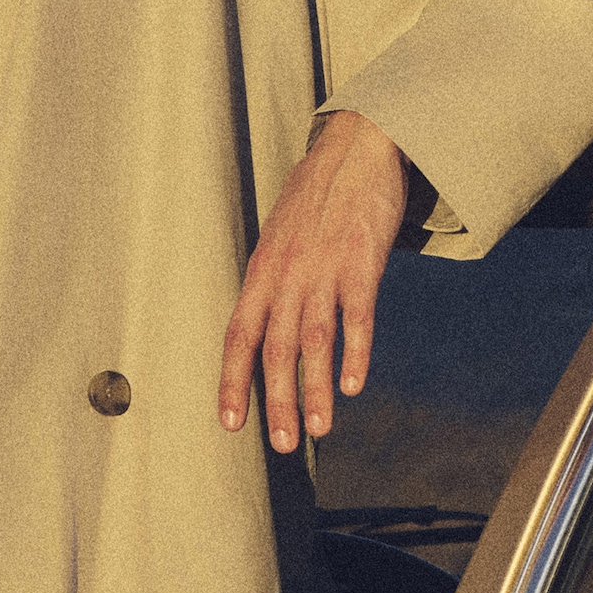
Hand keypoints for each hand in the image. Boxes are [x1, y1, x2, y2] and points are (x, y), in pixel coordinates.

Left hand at [218, 110, 409, 452]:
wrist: (357, 147)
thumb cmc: (317, 198)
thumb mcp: (280, 239)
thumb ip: (273, 284)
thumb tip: (266, 329)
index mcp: (261, 272)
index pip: (237, 336)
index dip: (231, 381)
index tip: (230, 423)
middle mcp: (285, 274)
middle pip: (275, 348)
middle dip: (275, 400)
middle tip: (279, 444)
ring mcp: (323, 268)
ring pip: (313, 340)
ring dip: (313, 390)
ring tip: (316, 430)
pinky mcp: (361, 261)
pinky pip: (356, 316)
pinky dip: (354, 352)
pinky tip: (352, 385)